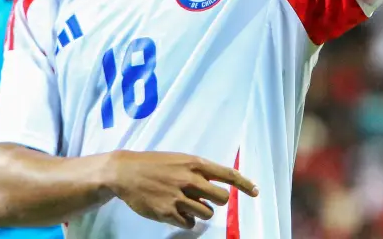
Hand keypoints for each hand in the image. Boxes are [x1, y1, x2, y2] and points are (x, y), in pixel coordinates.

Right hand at [105, 151, 258, 229]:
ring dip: (199, 211)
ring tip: (184, 203)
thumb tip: (217, 187)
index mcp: (195, 164)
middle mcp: (190, 180)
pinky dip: (185, 219)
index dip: (244, 184)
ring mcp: (179, 197)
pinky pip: (189, 223)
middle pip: (221, 198)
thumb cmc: (155, 164)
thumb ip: (199, 171)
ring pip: (206, 213)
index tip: (256, 192)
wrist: (126, 172)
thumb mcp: (180, 159)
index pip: (228, 174)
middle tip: (203, 198)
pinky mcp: (167, 212)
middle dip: (216, 201)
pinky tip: (174, 211)